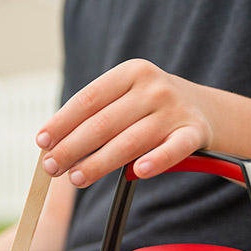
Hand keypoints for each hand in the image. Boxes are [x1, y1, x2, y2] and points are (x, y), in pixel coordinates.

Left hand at [36, 59, 214, 185]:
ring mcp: (175, 110)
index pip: (88, 99)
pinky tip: (138, 173)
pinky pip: (173, 149)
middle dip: (72, 147)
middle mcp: (154, 87)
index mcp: (131, 72)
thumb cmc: (153, 107)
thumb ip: (96, 115)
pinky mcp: (195, 132)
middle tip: (52, 167)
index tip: (42, 141)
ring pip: (130, 140)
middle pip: (104, 122)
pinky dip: (156, 161)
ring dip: (99, 162)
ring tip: (76, 177)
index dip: (62, 122)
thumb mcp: (127, 97)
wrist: (208, 109)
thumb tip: (52, 144)